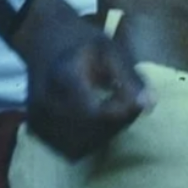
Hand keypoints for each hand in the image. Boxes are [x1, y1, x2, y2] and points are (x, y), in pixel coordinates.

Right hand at [26, 20, 152, 160]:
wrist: (45, 39)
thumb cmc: (83, 41)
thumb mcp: (112, 49)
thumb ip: (131, 78)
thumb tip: (150, 106)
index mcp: (64, 79)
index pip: (98, 115)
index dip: (122, 113)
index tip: (134, 98)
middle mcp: (45, 103)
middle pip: (90, 134)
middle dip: (116, 125)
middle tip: (126, 104)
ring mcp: (37, 119)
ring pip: (80, 146)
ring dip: (103, 135)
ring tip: (111, 110)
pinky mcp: (37, 129)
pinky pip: (68, 148)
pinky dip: (87, 140)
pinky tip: (94, 120)